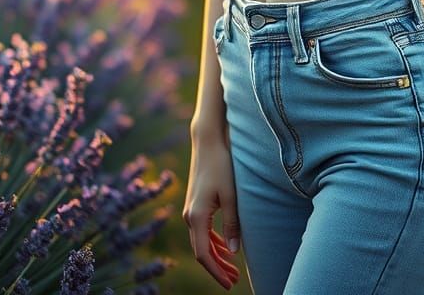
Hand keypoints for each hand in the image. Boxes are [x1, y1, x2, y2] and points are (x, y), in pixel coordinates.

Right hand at [184, 134, 241, 288]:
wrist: (208, 142)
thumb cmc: (221, 166)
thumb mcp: (232, 195)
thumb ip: (232, 224)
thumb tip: (234, 253)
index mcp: (197, 217)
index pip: (204, 255)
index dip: (216, 272)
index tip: (229, 284)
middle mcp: (189, 216)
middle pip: (202, 251)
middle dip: (217, 268)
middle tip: (233, 281)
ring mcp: (190, 210)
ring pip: (202, 242)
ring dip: (216, 256)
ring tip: (232, 269)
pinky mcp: (195, 203)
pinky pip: (202, 230)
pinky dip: (213, 242)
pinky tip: (225, 247)